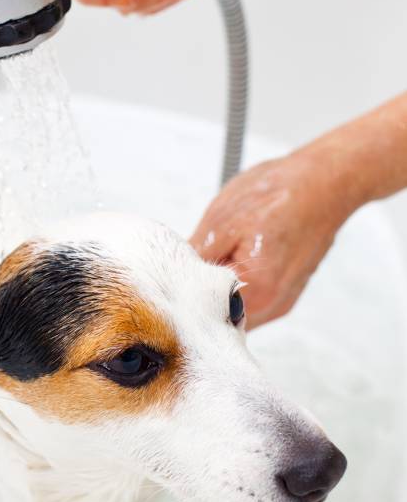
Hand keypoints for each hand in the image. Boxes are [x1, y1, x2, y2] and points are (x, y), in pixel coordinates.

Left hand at [190, 153, 355, 328]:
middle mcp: (274, 305)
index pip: (206, 316)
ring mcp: (282, 302)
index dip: (187, 297)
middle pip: (222, 320)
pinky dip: (238, 286)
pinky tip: (236, 259)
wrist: (327, 181)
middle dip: (202, 297)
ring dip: (220, 292)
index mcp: (257, 291)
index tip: (176, 279)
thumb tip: (175, 275)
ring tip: (220, 257)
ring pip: (236, 312)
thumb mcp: (222, 221)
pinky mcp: (287, 294)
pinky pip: (252, 301)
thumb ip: (195, 258)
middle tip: (193, 266)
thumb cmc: (281, 194)